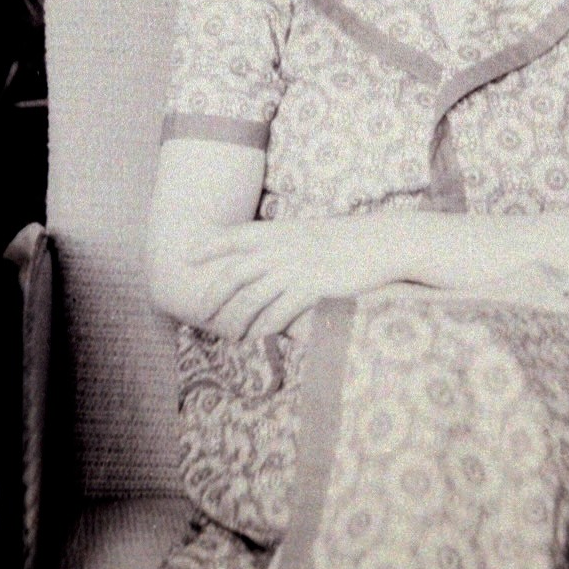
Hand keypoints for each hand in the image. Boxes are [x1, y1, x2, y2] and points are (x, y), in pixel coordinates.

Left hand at [191, 216, 398, 340]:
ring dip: (236, 319)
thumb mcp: (312, 232)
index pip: (236, 235)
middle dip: (213, 293)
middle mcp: (283, 247)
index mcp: (281, 230)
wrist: (382, 242)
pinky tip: (256, 337)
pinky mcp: (312, 286)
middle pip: (236, 272)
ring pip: (253, 297)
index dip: (210, 245)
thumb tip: (268, 255)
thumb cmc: (349, 239)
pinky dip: (263, 327)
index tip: (186, 254)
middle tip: (200, 312)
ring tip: (228, 335)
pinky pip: (278, 312)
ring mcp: (296, 267)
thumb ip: (287, 241)